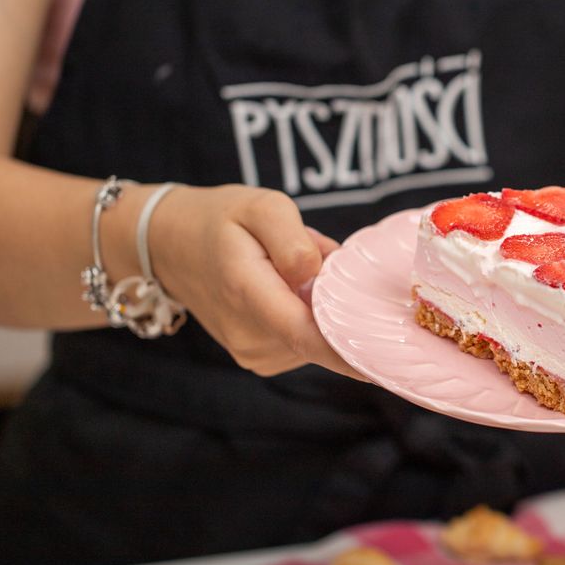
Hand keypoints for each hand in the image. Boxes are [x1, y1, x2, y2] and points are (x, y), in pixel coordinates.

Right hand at [147, 184, 366, 379]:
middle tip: (334, 265)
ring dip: (325, 308)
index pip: (311, 337)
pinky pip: (304, 339)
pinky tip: (291, 289)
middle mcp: (252, 338)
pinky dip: (310, 315)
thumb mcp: (261, 206)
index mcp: (249, 295)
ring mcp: (254, 354)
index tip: (396, 356)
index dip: (356, 351)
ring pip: (317, 338)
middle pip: (324, 338)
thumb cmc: (220, 219)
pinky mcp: (261, 358)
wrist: (168, 245)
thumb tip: (317, 275)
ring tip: (297, 271)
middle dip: (345, 309)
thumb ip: (293, 240)